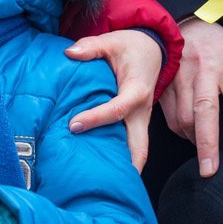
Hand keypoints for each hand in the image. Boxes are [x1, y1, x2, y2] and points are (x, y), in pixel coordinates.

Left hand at [65, 30, 162, 171]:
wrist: (152, 50)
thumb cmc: (130, 47)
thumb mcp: (112, 41)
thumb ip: (91, 47)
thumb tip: (70, 53)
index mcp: (137, 91)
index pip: (117, 110)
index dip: (96, 118)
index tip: (73, 125)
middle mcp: (142, 111)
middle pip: (140, 147)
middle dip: (125, 165)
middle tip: (101, 179)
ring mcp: (141, 121)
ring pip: (138, 151)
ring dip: (124, 167)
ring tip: (100, 182)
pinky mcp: (136, 125)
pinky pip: (131, 146)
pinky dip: (121, 159)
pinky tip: (102, 169)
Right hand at [159, 18, 222, 176]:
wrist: (187, 22)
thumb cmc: (219, 46)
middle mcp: (206, 69)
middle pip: (206, 112)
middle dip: (208, 145)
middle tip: (210, 170)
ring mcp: (181, 74)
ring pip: (184, 116)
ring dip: (193, 139)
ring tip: (203, 149)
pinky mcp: (165, 81)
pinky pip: (171, 114)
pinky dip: (180, 129)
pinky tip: (188, 132)